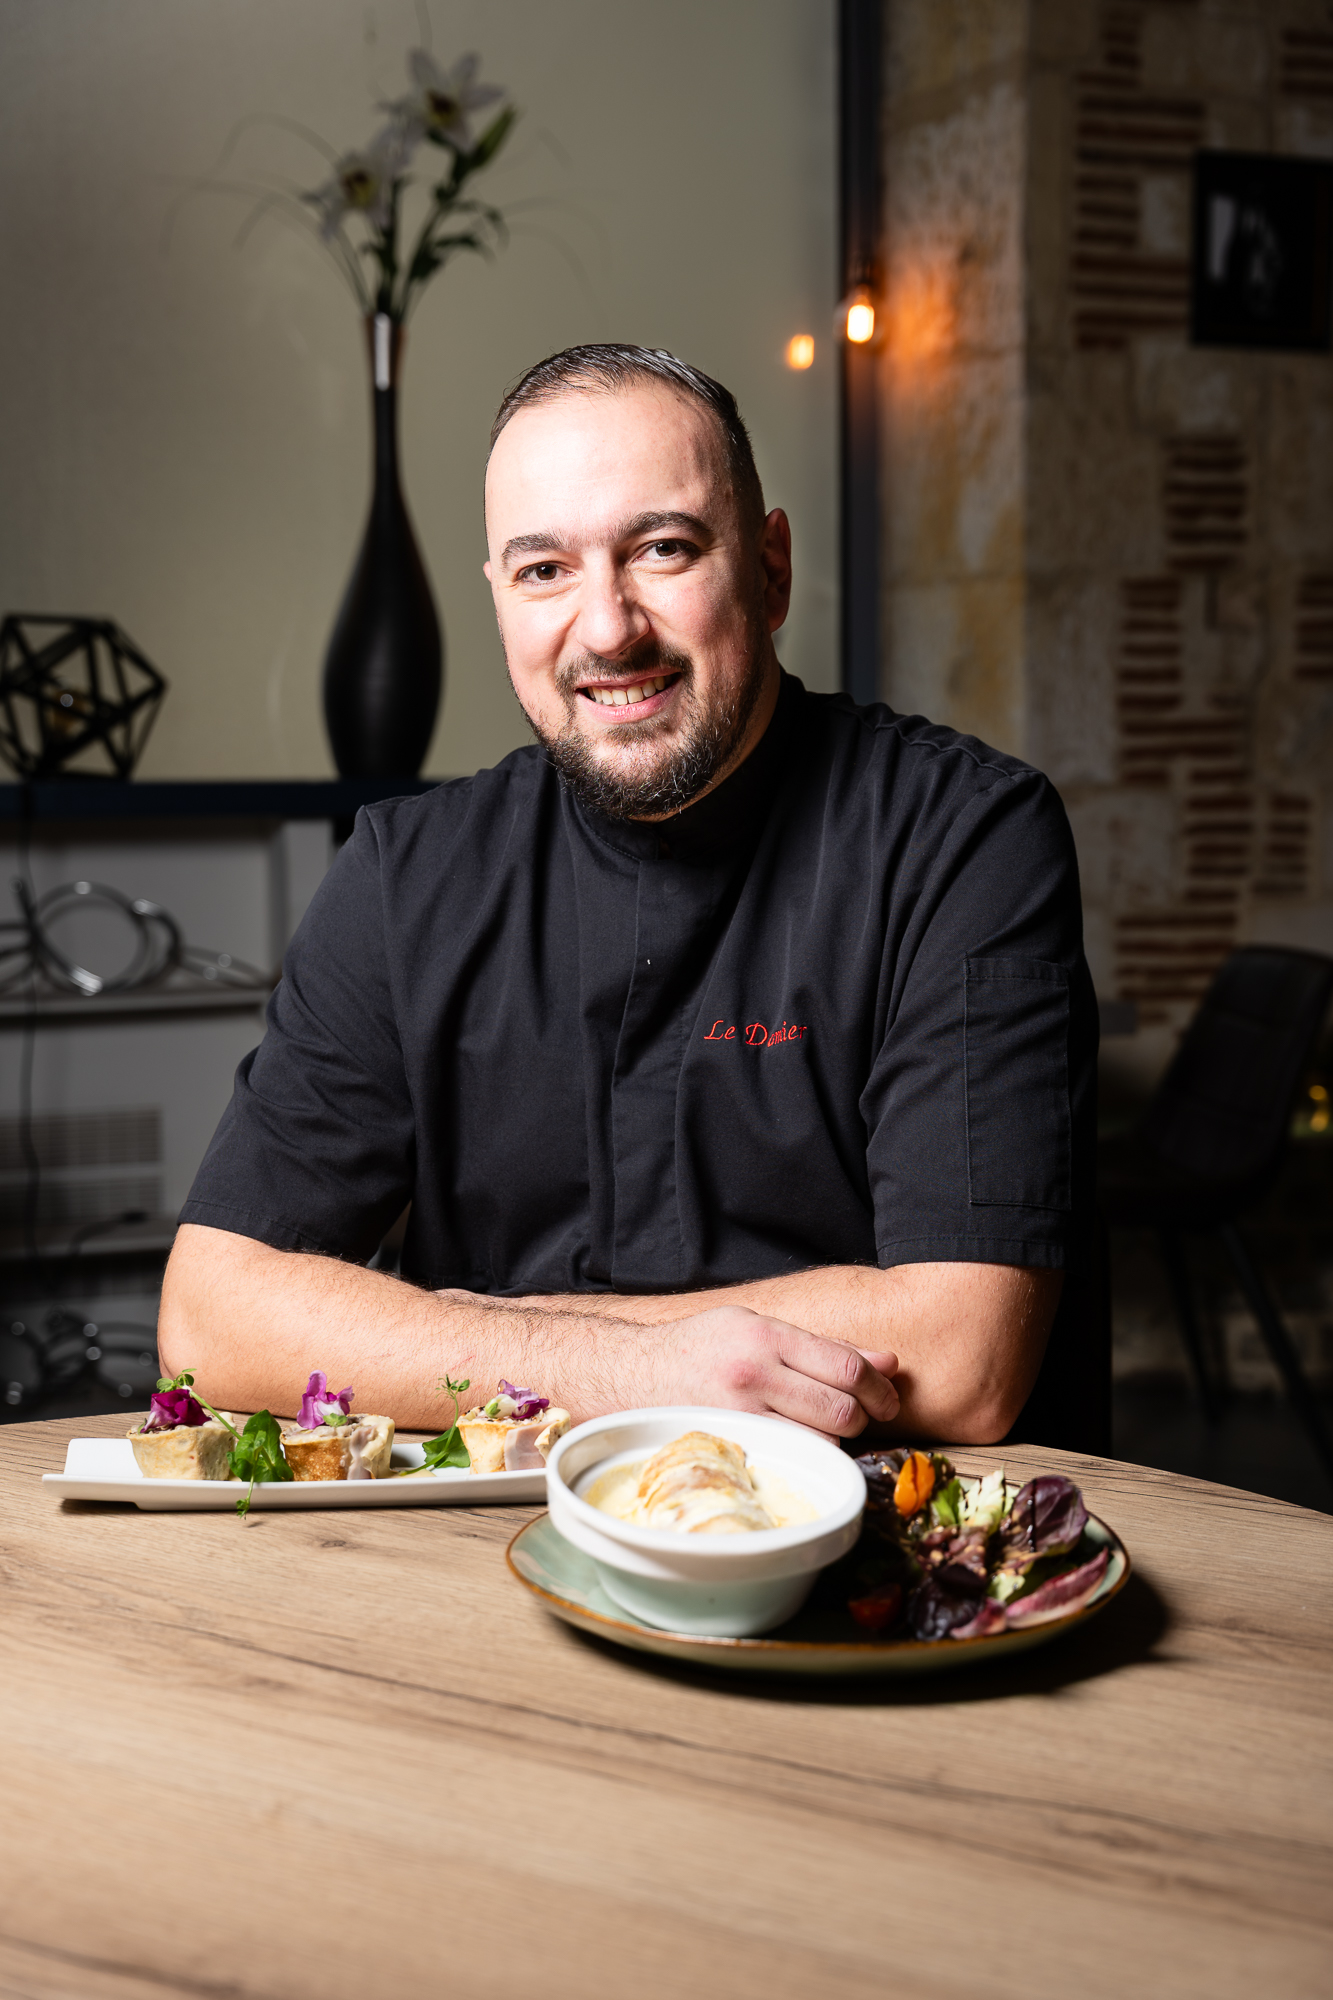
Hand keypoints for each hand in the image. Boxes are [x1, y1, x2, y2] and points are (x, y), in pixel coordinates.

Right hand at [641, 1305, 898, 1441]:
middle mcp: (753, 1375)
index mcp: (766, 1337)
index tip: (888, 1396)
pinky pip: (791, 1460)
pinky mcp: (730, 1445)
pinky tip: (798, 1443)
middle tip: (864, 1415)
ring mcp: (739, 1415)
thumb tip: (889, 1361)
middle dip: (865, 1416)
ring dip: (834, 1438)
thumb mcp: (760, 1329)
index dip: (880, 1386)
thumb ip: (825, 1348)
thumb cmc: (703, 1348)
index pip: (846, 1367)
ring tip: (822, 1426)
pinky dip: (806, 1455)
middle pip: (841, 1409)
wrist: (633, 1374)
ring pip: (820, 1441)